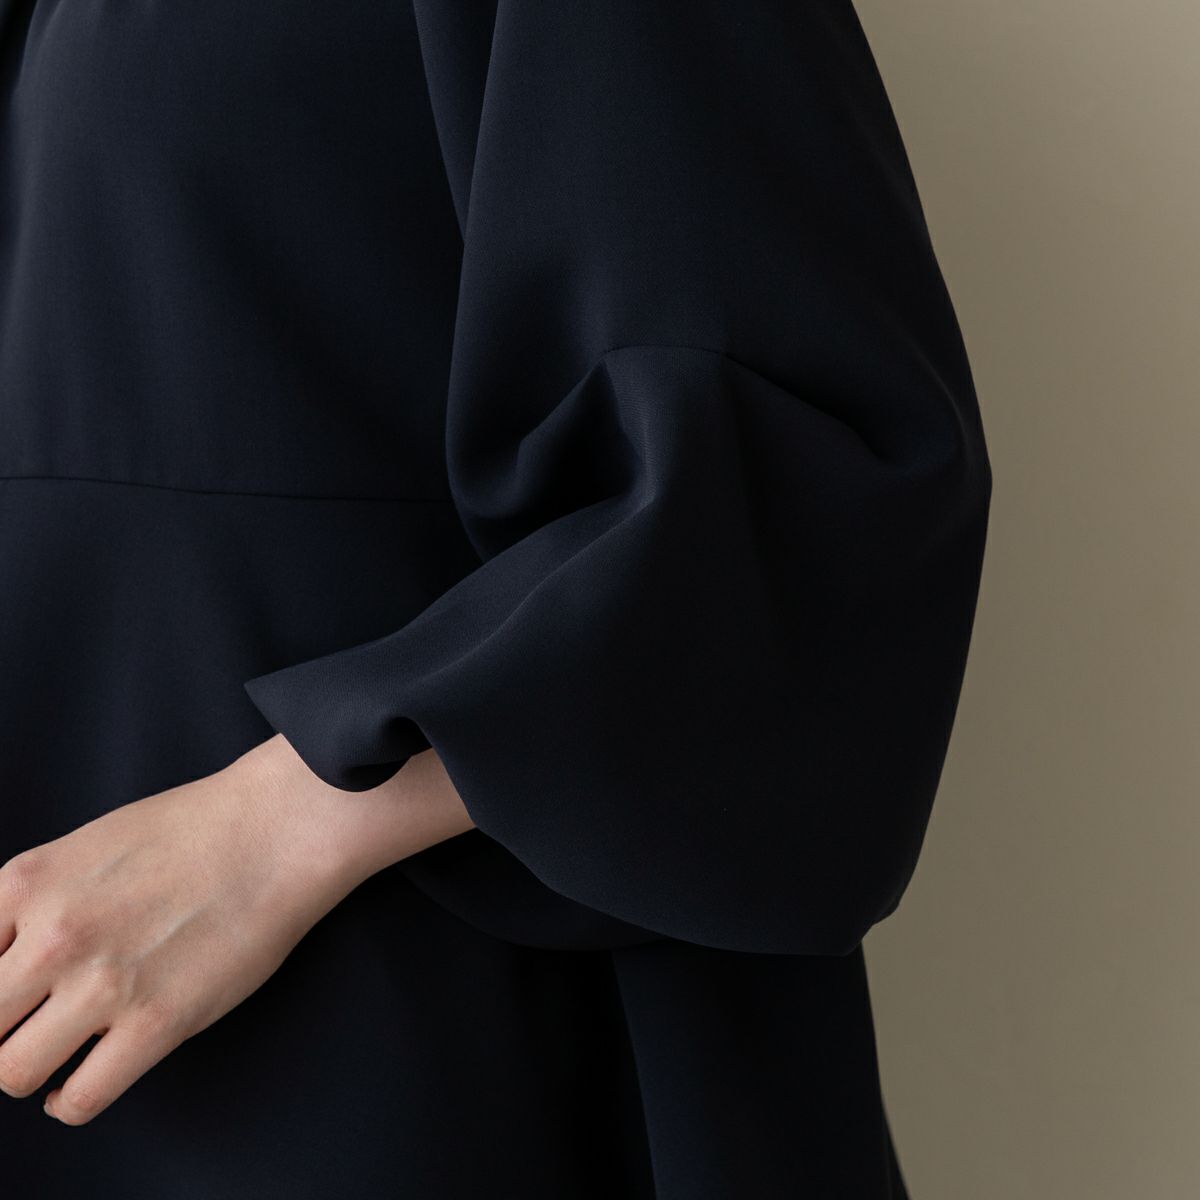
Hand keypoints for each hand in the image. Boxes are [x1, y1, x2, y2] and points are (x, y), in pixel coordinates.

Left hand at [0, 735, 473, 1125]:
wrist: (277, 829)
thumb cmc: (195, 828)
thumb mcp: (85, 844)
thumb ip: (31, 901)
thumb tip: (6, 959)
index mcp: (27, 883)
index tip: (6, 999)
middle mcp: (53, 936)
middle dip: (1, 1028)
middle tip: (30, 1022)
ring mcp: (103, 983)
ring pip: (11, 1072)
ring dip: (30, 1067)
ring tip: (59, 1050)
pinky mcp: (156, 1022)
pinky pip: (78, 1099)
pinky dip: (70, 1099)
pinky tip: (84, 1077)